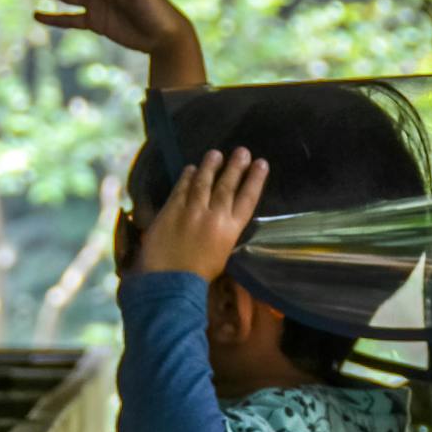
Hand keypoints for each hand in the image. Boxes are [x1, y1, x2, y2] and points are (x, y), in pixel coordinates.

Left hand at [132, 148, 267, 280]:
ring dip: (211, 166)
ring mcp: (191, 210)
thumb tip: (226, 213)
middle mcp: (214, 216)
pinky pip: (181, 187)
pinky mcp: (171, 209)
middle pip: (227, 186)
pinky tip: (191, 168)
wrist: (170, 281)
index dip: (255, 180)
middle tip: (242, 151)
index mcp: (231, 230)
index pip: (247, 199)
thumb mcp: (222, 254)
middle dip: (236, 167)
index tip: (261, 163)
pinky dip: (187, 176)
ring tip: (216, 154)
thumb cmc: (198, 274)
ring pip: (204, 182)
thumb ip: (225, 231)